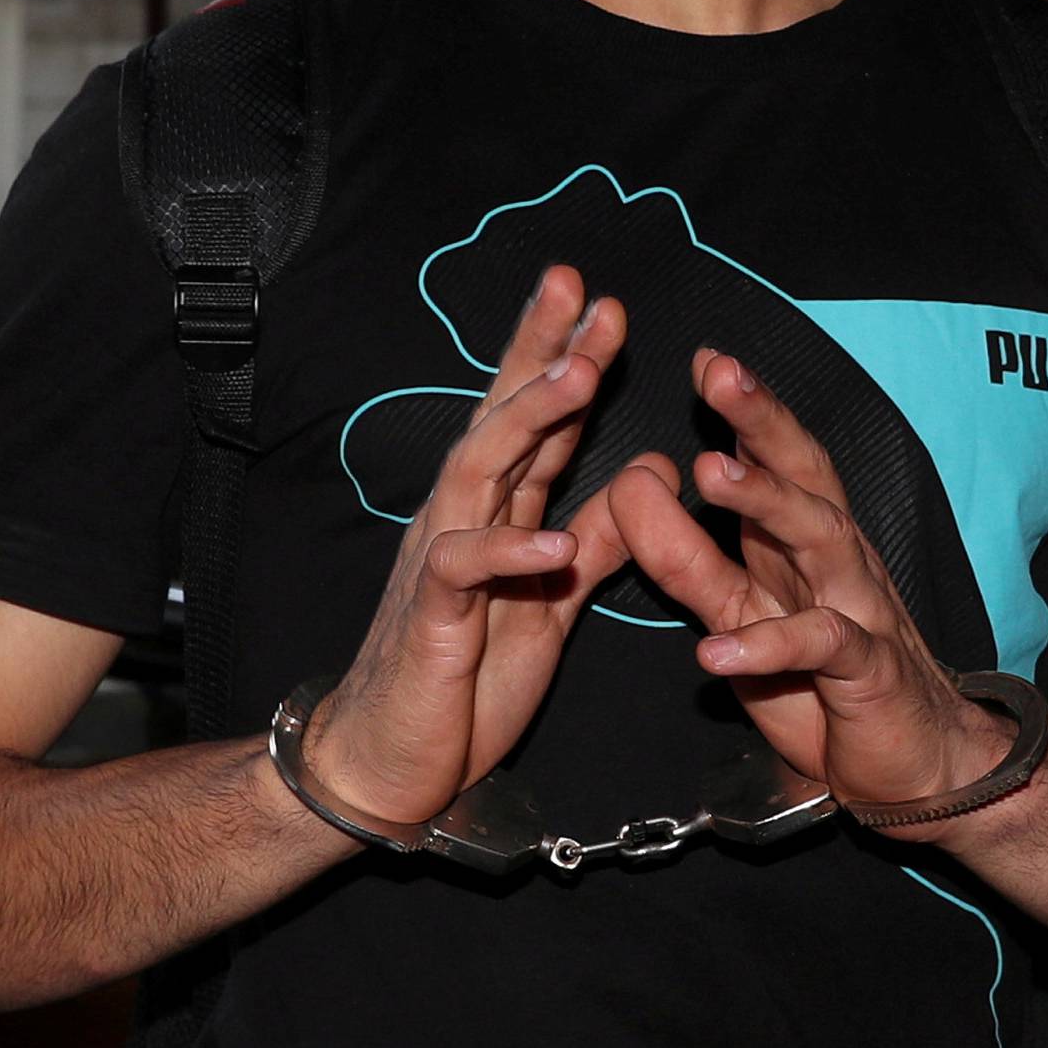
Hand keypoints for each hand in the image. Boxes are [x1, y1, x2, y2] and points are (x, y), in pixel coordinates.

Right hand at [304, 266, 630, 825]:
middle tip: (577, 289)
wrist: (392, 758)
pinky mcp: (433, 616)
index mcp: (497, 513)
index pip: (536, 422)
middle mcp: (464, 518)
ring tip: (579, 376)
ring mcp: (443, 559)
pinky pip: (466, 568)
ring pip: (482, 469)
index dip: (566, 360)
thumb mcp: (554, 603)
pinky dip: (510, 550)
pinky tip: (554, 537)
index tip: (603, 307)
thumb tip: (654, 473)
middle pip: (504, 416)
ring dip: (531, 421)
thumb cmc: (467, 679)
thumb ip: (601, 539)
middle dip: (540, 351)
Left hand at [606, 351, 1008, 834]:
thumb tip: (631, 484)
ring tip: (709, 471)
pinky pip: (819, 648)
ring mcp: (857, 608)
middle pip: (803, 473)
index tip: (705, 357)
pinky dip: (767, 646)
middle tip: (719, 372)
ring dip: (765, 501)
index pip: (775, 458)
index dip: (743, 407)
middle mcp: (834, 560)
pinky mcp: (867, 672)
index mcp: (800, 541)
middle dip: (762, 418)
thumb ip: (682, 556)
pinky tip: (714, 652)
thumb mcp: (735, 614)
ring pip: (820, 537)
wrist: (915, 767)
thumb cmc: (820, 683)